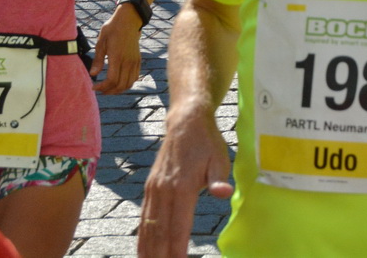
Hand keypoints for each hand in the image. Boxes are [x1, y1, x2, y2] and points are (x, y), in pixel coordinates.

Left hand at [92, 6, 142, 94]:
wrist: (129, 20)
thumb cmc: (112, 29)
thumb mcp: (101, 42)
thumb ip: (98, 60)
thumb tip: (93, 74)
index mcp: (117, 57)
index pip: (112, 80)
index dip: (102, 87)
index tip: (94, 86)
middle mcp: (128, 61)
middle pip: (120, 85)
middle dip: (109, 91)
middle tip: (100, 90)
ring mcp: (134, 61)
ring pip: (129, 83)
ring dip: (118, 89)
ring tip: (108, 89)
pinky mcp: (138, 60)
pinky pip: (135, 77)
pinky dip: (127, 84)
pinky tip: (119, 82)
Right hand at [139, 112, 233, 257]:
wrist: (185, 122)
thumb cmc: (207, 143)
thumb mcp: (219, 158)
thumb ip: (219, 178)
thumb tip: (224, 192)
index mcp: (182, 186)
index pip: (178, 226)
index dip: (177, 249)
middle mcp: (163, 191)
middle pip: (160, 231)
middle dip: (161, 255)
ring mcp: (154, 190)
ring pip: (148, 227)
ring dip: (149, 250)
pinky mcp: (150, 189)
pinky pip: (143, 218)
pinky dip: (142, 237)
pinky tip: (144, 252)